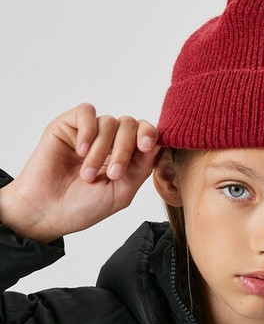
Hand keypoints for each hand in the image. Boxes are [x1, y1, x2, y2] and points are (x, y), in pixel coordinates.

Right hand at [0, 102, 161, 241]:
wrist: (46, 211)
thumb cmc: (82, 207)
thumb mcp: (122, 193)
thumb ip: (142, 169)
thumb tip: (158, 143)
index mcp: (125, 158)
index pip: (145, 134)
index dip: (150, 136)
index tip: (147, 147)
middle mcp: (109, 143)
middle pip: (130, 125)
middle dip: (126, 149)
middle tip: (113, 174)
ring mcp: (88, 133)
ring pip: (109, 121)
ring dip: (102, 150)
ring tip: (87, 175)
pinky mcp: (67, 126)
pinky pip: (87, 112)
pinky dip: (88, 131)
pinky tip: (80, 151)